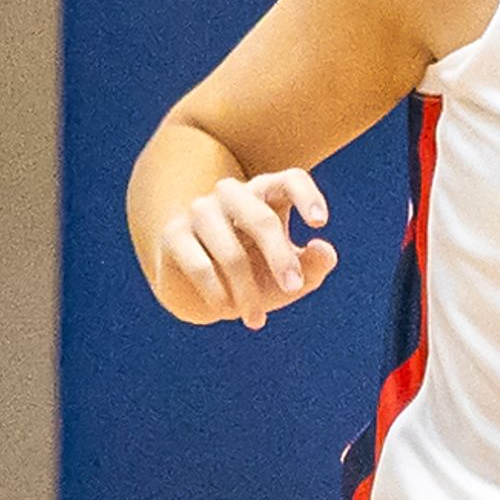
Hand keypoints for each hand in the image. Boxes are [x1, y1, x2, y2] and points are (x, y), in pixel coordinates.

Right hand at [152, 168, 336, 330]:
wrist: (208, 293)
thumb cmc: (259, 276)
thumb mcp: (293, 276)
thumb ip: (314, 265)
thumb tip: (325, 250)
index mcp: (267, 196)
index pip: (290, 180)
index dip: (305, 195)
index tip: (319, 223)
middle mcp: (232, 195)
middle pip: (260, 217)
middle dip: (280, 257)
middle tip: (293, 288)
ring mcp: (199, 211)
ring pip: (231, 251)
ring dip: (247, 291)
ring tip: (256, 320)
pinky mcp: (174, 234)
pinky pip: (200, 266)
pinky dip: (218, 294)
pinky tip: (228, 311)